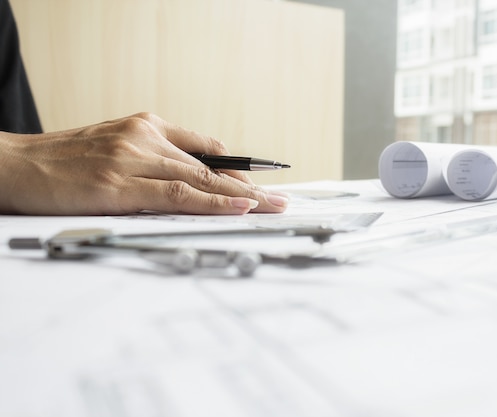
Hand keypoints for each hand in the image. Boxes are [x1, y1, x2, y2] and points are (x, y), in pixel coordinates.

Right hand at [0, 113, 288, 214]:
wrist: (12, 166)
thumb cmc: (63, 163)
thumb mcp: (116, 151)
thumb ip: (153, 161)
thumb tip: (191, 184)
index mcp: (146, 126)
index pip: (206, 148)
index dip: (238, 169)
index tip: (262, 183)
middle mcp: (144, 137)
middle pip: (211, 165)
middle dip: (251, 186)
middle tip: (281, 199)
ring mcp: (132, 159)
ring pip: (201, 180)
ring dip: (242, 196)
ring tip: (272, 207)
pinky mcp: (118, 184)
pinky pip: (177, 195)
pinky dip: (211, 203)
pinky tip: (237, 207)